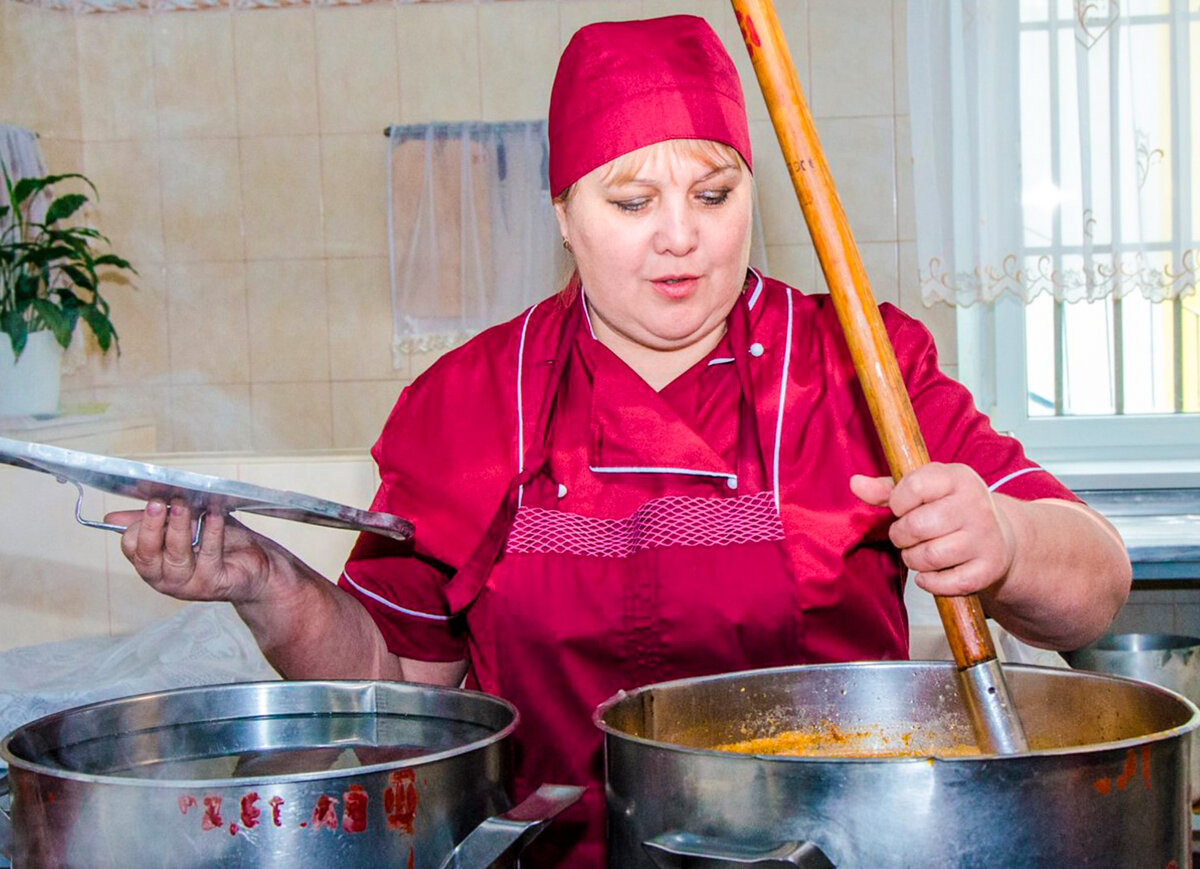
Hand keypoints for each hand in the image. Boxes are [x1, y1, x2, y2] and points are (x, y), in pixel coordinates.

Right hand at [106, 499, 272, 603]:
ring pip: (176, 557)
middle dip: (152, 527)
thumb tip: (110, 518)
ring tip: (182, 505)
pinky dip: (211, 532)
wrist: (256, 565)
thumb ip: (151, 520)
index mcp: (153, 564)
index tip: (153, 500)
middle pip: (148, 556)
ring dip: (179, 528)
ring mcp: (189, 585)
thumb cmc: (220, 543)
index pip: (132, 547)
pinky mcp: (213, 584)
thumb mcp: (183, 526)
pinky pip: (209, 556)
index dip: (140, 525)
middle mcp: (165, 579)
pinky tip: (213, 515)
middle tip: (159, 502)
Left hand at [849, 463, 1016, 597]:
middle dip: (901, 535)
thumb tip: (855, 483)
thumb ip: (887, 489)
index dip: (898, 502)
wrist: (1001, 534)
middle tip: (907, 535)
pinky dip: (931, 582)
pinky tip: (931, 573)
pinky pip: (948, 583)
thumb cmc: (951, 508)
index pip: (914, 485)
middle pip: (917, 525)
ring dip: (913, 559)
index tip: (902, 508)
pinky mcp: (990, 567)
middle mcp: (975, 504)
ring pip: (929, 556)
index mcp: (958, 477)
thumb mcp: (923, 490)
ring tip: (919, 552)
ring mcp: (986, 537)